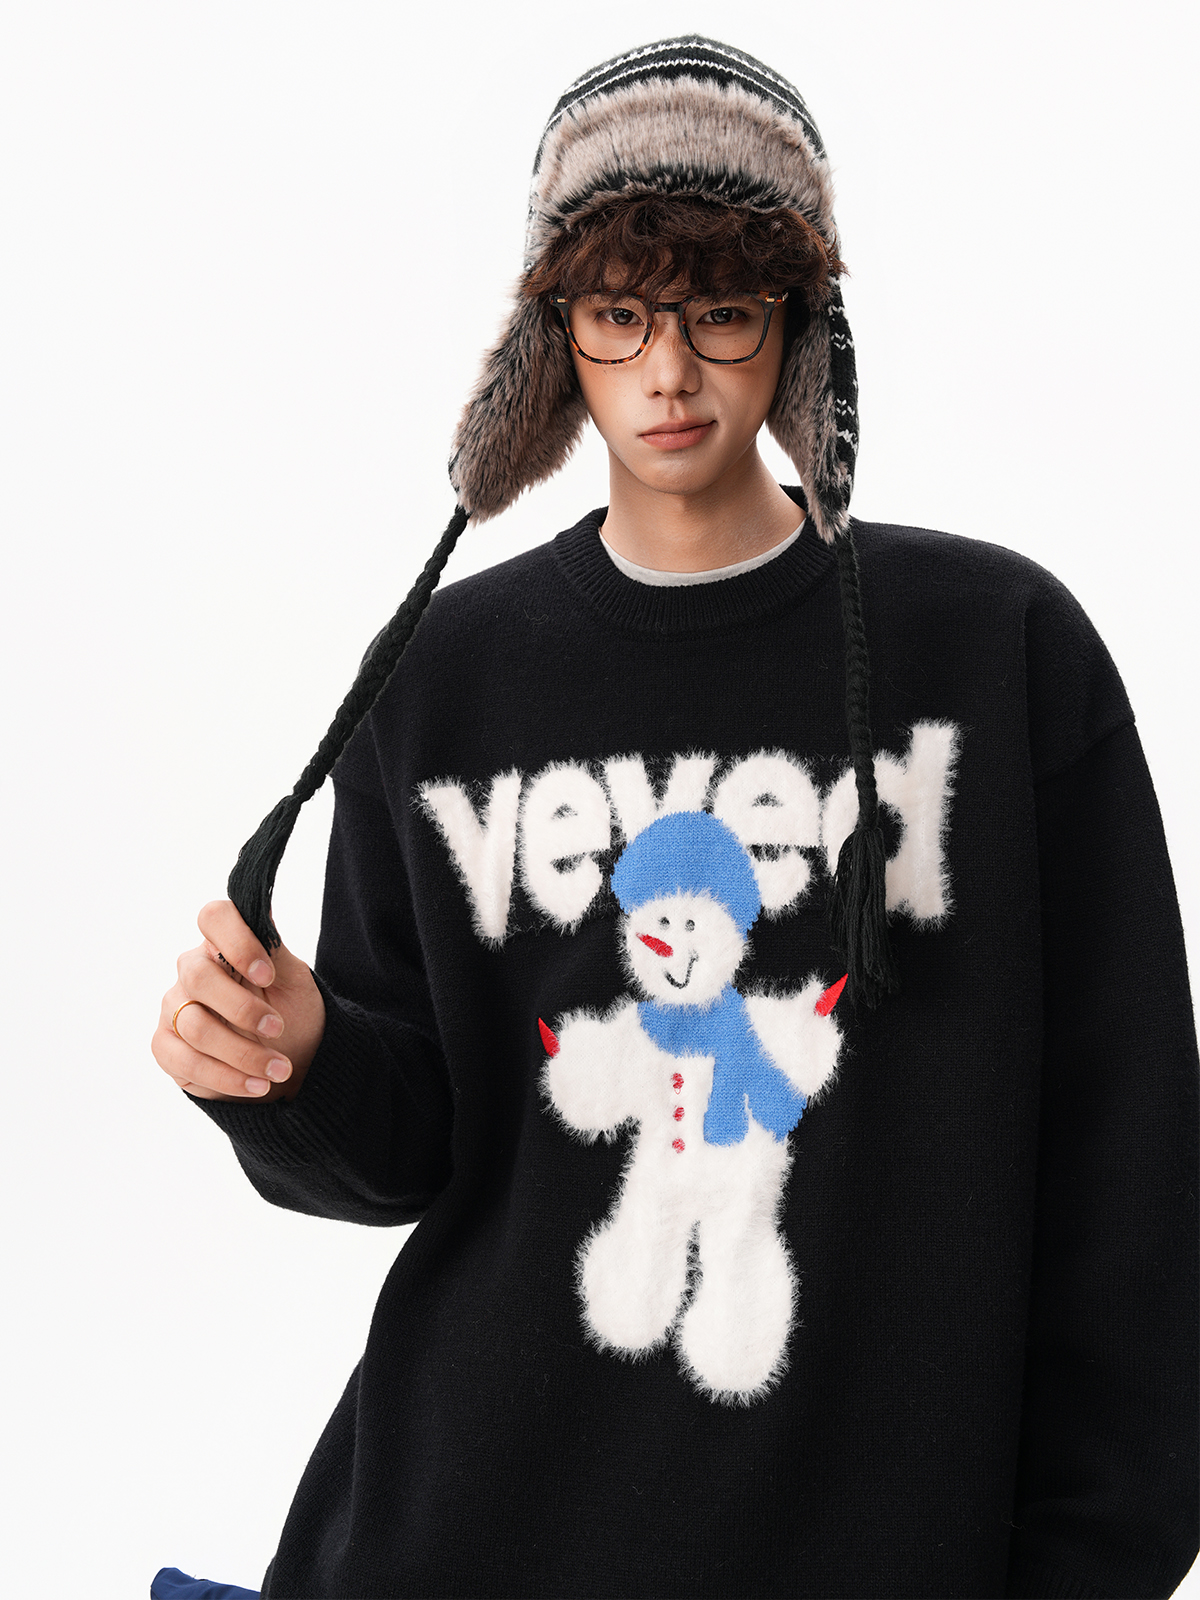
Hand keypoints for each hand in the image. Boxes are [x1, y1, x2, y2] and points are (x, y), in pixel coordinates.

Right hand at [152, 899, 325, 1102]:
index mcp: (223, 944)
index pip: (213, 917)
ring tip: (279, 1068)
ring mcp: (174, 1008)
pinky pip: (185, 1062)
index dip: (237, 942)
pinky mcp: (166, 1047)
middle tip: (278, 1028)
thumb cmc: (292, 1011)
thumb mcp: (294, 980)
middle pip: (199, 977)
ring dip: (243, 1053)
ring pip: (195, 1026)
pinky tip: (256, 1085)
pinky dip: (226, 1077)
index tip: (268, 974)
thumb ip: (274, 949)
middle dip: (243, 1009)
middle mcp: (192, 971)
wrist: (291, 1059)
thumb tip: (261, 909)